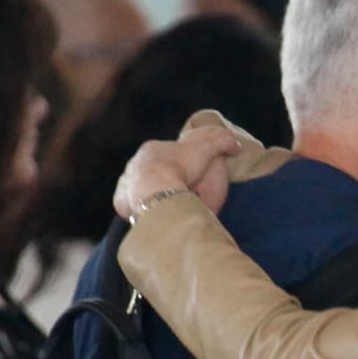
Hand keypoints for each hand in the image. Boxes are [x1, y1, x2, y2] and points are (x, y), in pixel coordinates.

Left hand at [114, 126, 240, 219]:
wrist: (156, 190)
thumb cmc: (180, 169)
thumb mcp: (206, 148)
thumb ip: (221, 141)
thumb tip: (235, 145)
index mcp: (152, 149)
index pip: (168, 154)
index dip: (182, 164)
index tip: (194, 176)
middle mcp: (134, 165)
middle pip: (152, 172)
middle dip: (164, 180)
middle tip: (182, 193)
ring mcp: (126, 184)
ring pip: (139, 189)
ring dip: (151, 196)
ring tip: (168, 208)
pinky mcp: (122, 203)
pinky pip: (130, 207)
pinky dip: (141, 212)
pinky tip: (153, 217)